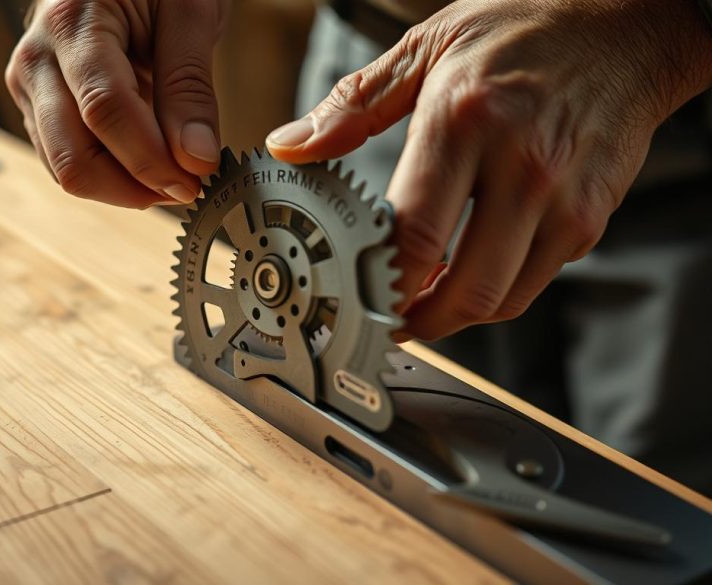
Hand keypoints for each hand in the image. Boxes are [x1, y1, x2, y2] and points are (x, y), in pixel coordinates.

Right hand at [6, 0, 227, 207]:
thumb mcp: (190, 14)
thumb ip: (190, 86)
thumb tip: (196, 159)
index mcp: (71, 22)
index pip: (104, 110)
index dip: (151, 158)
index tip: (196, 182)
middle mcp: (36, 57)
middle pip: (72, 154)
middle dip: (134, 186)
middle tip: (187, 187)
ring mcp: (30, 87)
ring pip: (65, 169)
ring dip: (123, 188)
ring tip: (172, 175)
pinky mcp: (37, 108)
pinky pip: (66, 161)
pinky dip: (110, 176)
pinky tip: (148, 164)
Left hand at [267, 0, 711, 339]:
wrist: (627, 27)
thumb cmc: (523, 31)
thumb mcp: (428, 47)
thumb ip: (353, 105)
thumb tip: (290, 144)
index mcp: (464, 120)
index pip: (414, 233)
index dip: (381, 285)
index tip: (356, 300)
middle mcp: (520, 165)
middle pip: (465, 288)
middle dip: (418, 322)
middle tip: (389, 321)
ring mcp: (563, 198)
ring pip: (502, 299)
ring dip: (455, 315)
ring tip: (423, 302)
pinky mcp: (591, 217)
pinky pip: (534, 281)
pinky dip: (495, 292)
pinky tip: (468, 272)